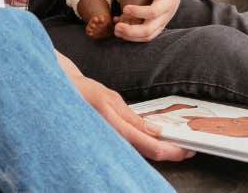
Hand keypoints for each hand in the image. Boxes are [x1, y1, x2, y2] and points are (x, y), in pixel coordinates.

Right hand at [55, 52, 193, 161]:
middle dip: (170, 152)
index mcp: (115, 128)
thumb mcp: (111, 100)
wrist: (60, 93)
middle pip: (148, 155)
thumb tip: (154, 131)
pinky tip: (155, 140)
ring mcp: (110, 143)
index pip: (151, 148)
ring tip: (175, 142)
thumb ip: (132, 119)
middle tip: (186, 148)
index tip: (187, 150)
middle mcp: (112, 140)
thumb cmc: (83, 93)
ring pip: (141, 153)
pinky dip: (147, 145)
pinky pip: (132, 148)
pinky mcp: (109, 140)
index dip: (172, 151)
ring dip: (159, 149)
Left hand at [115, 0, 180, 42]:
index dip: (139, 12)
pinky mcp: (155, 29)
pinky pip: (144, 37)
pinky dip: (132, 36)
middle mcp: (164, 17)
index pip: (154, 12)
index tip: (125, 8)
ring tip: (116, 30)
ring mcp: (160, 25)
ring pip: (146, 36)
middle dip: (132, 31)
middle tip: (117, 27)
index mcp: (166, 3)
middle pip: (149, 30)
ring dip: (130, 36)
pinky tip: (120, 30)